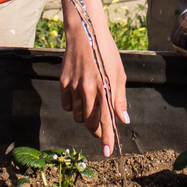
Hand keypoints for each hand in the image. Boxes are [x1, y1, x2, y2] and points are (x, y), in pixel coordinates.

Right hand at [58, 6, 130, 155]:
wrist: (85, 32)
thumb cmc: (106, 53)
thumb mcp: (119, 74)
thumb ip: (120, 99)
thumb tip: (123, 120)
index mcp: (106, 87)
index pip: (106, 119)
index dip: (107, 138)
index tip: (107, 153)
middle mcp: (89, 89)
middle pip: (89, 122)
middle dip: (96, 130)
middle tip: (100, 130)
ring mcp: (74, 86)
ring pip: (77, 116)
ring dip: (84, 117)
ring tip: (90, 105)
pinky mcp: (63, 82)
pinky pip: (67, 105)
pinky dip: (72, 106)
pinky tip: (79, 97)